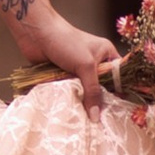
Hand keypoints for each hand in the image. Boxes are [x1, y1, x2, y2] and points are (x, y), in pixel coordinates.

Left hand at [14, 0, 117, 116]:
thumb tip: (96, 116)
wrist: (36, 33)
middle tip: (101, 122)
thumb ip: (92, 91)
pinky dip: (69, 99)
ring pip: (84, 92)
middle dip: (99, 101)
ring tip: (86, 122)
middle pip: (101, 87)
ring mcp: (77, 70)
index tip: (117, 111)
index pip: (118, 76)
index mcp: (106, 54)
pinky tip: (72, 113)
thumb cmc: (65, 41)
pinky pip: (70, 92)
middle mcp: (93, 63)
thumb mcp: (85, 65)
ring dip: (83, 102)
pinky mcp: (62, 76)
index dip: (119, 92)